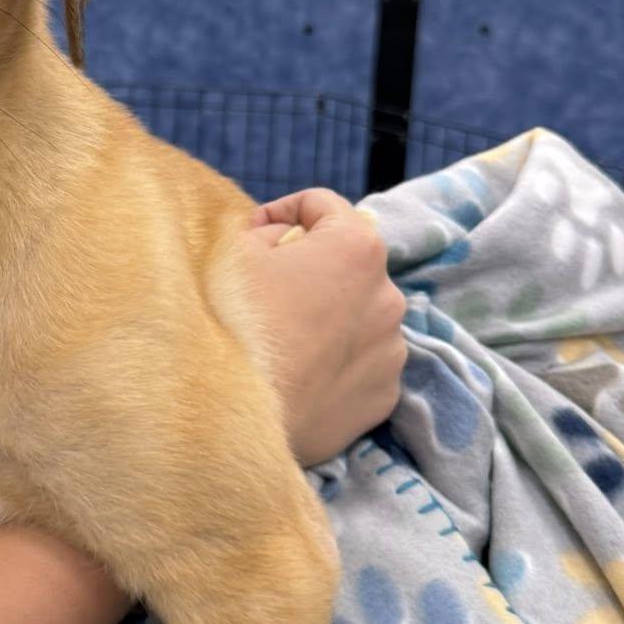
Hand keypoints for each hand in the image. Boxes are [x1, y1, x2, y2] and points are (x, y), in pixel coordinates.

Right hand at [239, 189, 406, 467]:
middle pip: (345, 263)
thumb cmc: (232, 324)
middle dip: (309, 267)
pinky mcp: (383, 397)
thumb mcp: (232, 252)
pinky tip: (297, 373)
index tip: (252, 236)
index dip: (279, 212)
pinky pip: (360, 364)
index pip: (321, 205)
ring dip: (325, 316)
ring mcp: (391, 351)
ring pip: (356, 316)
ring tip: (280, 339)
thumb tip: (283, 240)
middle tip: (264, 290)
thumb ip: (265, 230)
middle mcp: (389, 295)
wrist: (236, 418)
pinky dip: (334, 361)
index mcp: (357, 246)